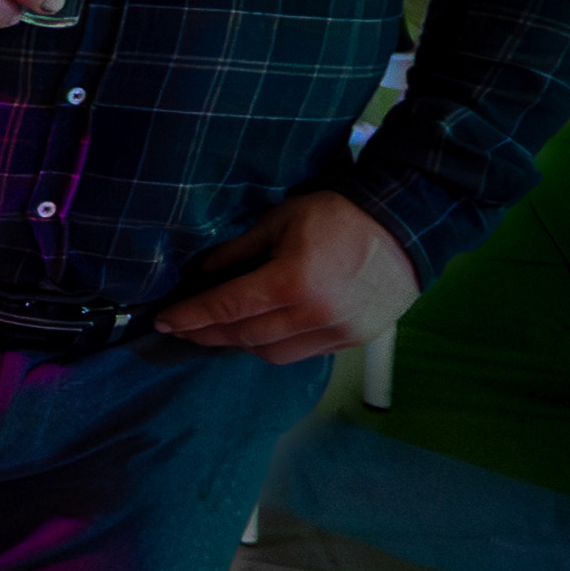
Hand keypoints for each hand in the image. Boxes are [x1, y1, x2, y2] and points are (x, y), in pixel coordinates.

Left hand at [149, 188, 420, 360]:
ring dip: (240, 343)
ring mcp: (336, 333)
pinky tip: (261, 330)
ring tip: (220, 329)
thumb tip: (205, 275)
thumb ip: (239, 251)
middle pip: (244, 337)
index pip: (228, 308)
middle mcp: (313, 315)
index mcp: (292, 282)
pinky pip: (300, 353)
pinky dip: (274, 345)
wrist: (406, 229)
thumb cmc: (340, 216)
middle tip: (184, 327)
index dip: (191, 316)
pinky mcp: (352, 341)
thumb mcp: (280, 220)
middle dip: (208, 333)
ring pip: (270, 353)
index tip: (163, 322)